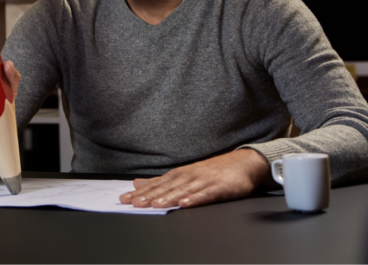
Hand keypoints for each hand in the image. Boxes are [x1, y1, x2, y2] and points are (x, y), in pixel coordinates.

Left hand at [120, 148, 269, 208]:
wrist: (243, 163)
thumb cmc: (212, 171)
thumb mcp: (183, 174)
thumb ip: (160, 181)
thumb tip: (137, 184)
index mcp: (178, 175)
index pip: (156, 184)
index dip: (140, 192)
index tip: (124, 199)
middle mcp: (188, 176)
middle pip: (166, 187)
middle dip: (149, 196)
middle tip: (134, 203)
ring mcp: (203, 181)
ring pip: (183, 191)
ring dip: (168, 197)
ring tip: (155, 204)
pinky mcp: (219, 188)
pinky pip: (205, 194)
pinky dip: (194, 199)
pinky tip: (184, 204)